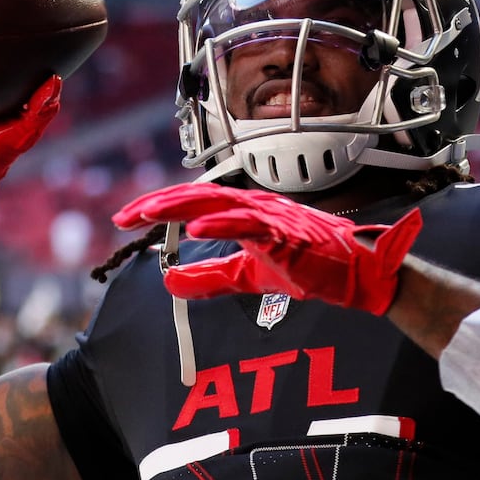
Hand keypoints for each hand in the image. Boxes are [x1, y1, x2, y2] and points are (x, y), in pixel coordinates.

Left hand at [113, 183, 421, 314]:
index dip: (157, 208)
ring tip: (147, 214)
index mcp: (244, 212)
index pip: (192, 203)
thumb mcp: (247, 274)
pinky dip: (221, 226)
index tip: (127, 219)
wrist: (354, 276)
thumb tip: (168, 281)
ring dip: (179, 208)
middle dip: (156, 205)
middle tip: (124, 216)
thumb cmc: (309, 266)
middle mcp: (254, 206)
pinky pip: (249, 225)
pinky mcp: (287, 234)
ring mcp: (271, 216)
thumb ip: (209, 276)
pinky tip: (194, 231)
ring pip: (216, 204)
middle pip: (196, 198)